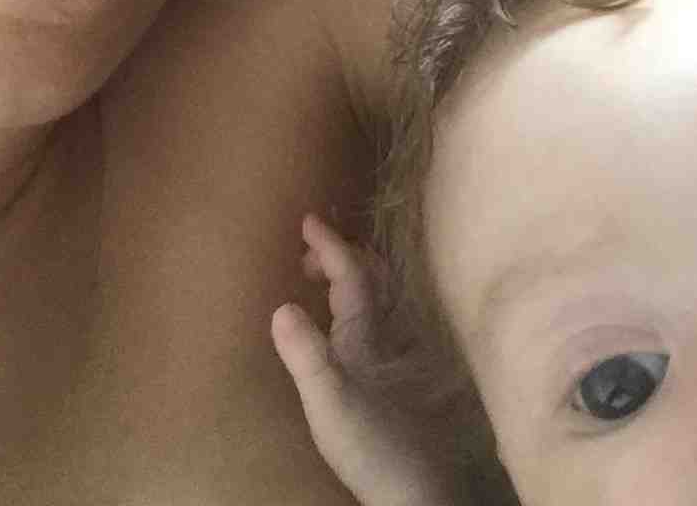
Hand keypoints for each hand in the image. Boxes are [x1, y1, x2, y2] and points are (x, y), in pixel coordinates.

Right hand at [272, 214, 457, 505]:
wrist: (415, 493)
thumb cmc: (373, 445)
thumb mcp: (330, 401)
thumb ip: (307, 355)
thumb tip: (281, 305)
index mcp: (367, 332)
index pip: (352, 272)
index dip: (331, 243)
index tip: (307, 218)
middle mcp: (385, 335)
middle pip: (370, 277)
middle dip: (340, 255)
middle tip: (305, 254)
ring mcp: (392, 355)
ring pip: (377, 299)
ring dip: (350, 277)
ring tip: (320, 277)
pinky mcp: (393, 378)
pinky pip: (376, 321)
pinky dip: (357, 305)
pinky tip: (344, 325)